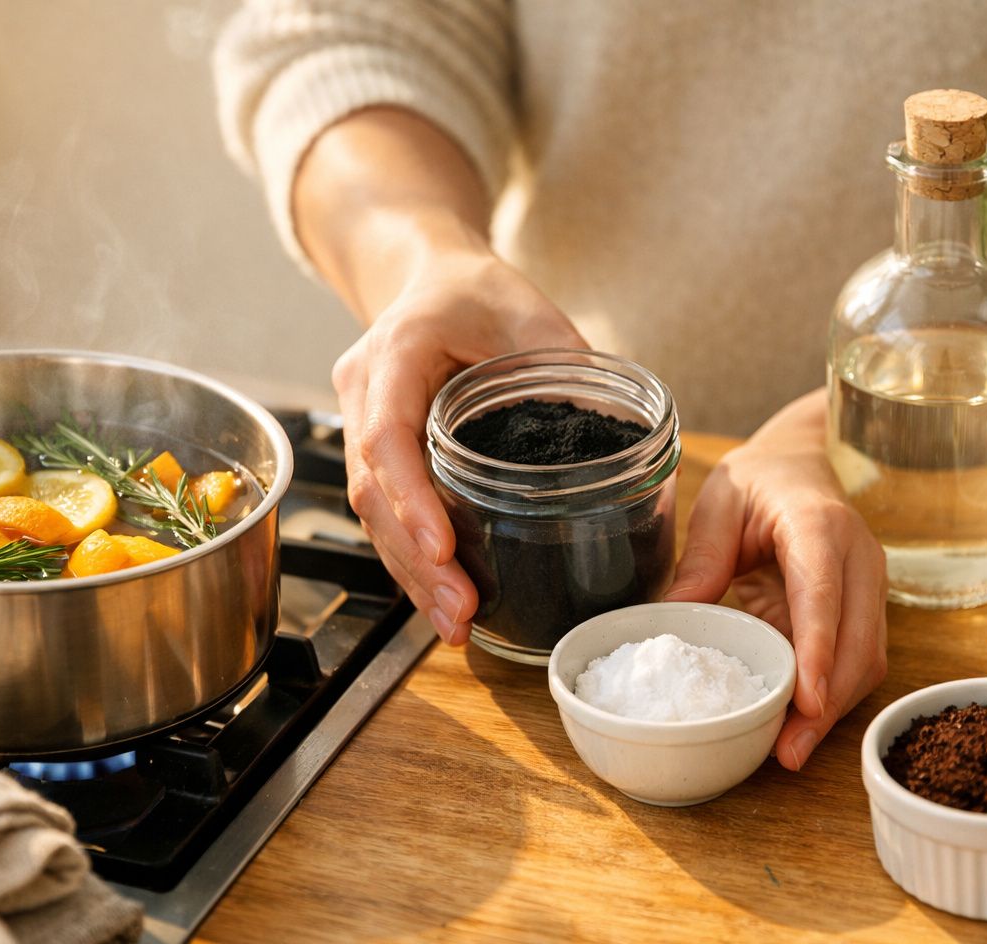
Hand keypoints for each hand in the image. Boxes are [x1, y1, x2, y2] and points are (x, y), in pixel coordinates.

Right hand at [332, 245, 586, 643]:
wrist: (431, 276)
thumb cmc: (481, 291)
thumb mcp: (533, 312)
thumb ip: (570, 367)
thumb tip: (626, 437)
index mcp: (397, 350)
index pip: (388, 434)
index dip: (412, 498)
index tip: (445, 550)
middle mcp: (364, 390)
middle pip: (373, 488)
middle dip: (415, 559)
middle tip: (459, 612)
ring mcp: (360, 421)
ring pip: (372, 511)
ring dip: (412, 573)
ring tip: (455, 624)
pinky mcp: (375, 452)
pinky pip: (386, 511)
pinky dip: (414, 558)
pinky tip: (445, 598)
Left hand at [664, 390, 887, 770]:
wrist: (801, 464)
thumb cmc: (759, 481)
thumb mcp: (720, 500)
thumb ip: (703, 554)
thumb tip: (676, 614)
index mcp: (820, 525)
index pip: (825, 591)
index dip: (819, 646)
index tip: (808, 697)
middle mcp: (858, 559)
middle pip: (860, 640)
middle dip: (829, 700)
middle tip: (790, 751)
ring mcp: (868, 588)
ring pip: (867, 660)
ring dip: (834, 711)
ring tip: (789, 753)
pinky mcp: (862, 612)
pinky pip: (856, 663)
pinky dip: (831, 699)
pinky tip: (797, 730)